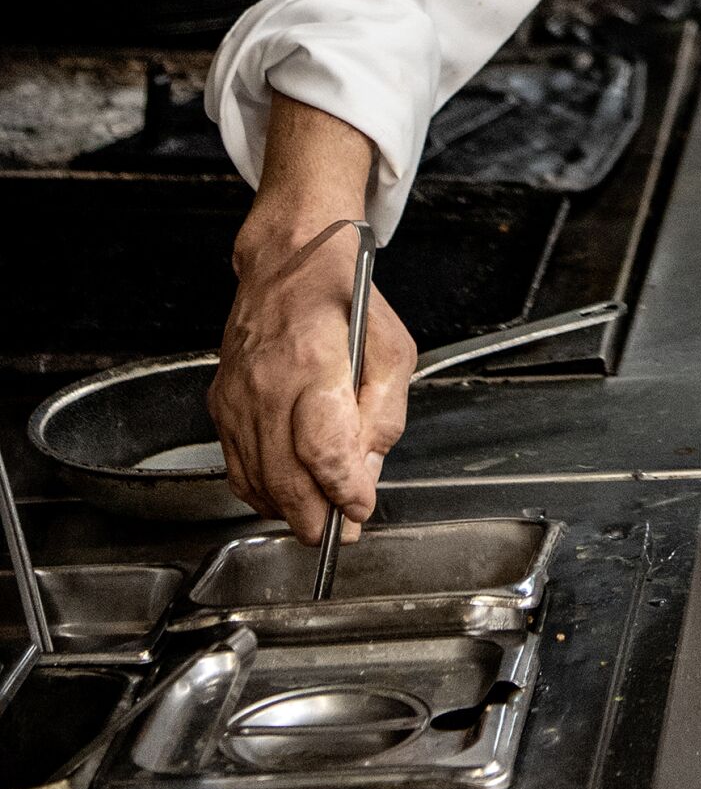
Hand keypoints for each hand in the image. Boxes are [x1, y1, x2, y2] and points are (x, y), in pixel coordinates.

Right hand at [209, 221, 416, 547]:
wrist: (288, 257)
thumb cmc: (344, 294)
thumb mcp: (392, 346)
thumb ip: (385, 414)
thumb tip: (367, 471)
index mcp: (315, 364)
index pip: (325, 452)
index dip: (344, 492)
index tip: (361, 508)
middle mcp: (268, 384)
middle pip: (286, 478)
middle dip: (316, 518)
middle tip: (340, 531)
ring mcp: (238, 396)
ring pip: (256, 480)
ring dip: (288, 510)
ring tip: (317, 518)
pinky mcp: (221, 402)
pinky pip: (236, 465)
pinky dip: (260, 490)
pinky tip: (284, 494)